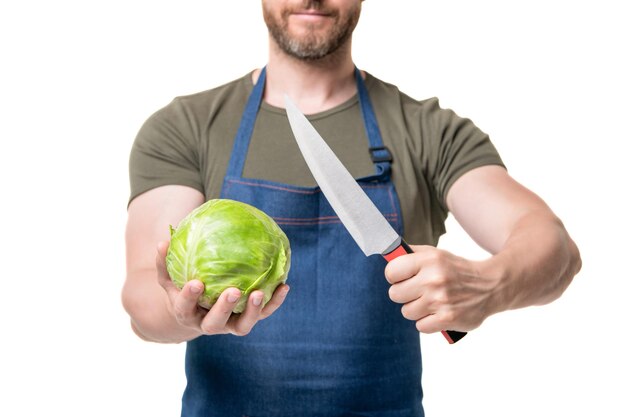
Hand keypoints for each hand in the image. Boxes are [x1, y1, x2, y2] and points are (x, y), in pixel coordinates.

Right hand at [156, 241, 289, 336]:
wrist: (198, 311)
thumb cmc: (181, 288)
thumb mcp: (169, 278)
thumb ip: (165, 262)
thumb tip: (162, 242)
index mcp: (186, 313)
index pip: (185, 308)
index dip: (189, 298)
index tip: (196, 283)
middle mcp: (208, 323)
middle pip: (215, 323)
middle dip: (224, 308)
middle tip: (233, 291)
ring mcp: (229, 324)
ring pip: (242, 326)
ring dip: (252, 311)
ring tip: (260, 293)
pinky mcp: (247, 319)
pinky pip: (263, 314)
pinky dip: (274, 303)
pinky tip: (284, 286)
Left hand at [385, 245, 495, 332]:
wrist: (490, 286)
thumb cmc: (456, 270)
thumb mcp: (435, 254)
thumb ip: (411, 253)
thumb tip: (387, 254)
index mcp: (429, 259)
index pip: (391, 271)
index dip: (394, 276)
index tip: (402, 278)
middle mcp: (434, 279)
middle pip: (395, 294)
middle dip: (404, 294)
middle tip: (418, 291)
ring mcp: (440, 300)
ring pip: (406, 312)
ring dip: (416, 309)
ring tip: (430, 302)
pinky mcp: (447, 319)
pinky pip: (420, 326)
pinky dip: (427, 322)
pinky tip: (438, 313)